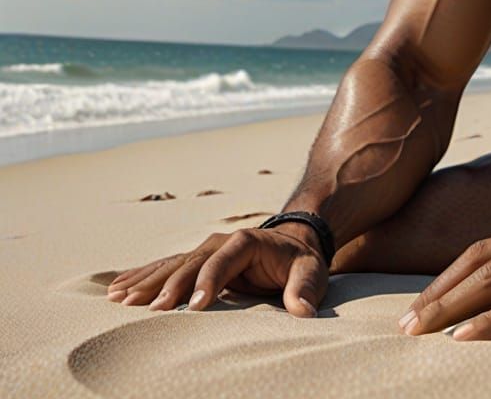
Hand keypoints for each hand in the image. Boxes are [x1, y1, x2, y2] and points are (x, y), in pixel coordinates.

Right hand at [105, 223, 328, 316]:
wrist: (294, 244)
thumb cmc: (302, 262)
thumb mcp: (311, 272)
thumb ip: (306, 289)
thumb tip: (304, 312)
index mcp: (247, 241)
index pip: (224, 259)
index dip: (210, 280)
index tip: (196, 305)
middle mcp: (220, 243)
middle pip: (190, 263)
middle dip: (167, 285)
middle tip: (144, 309)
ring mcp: (206, 251)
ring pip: (171, 265)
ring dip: (145, 282)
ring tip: (118, 299)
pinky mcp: (197, 263)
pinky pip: (165, 268)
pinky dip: (142, 277)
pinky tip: (116, 288)